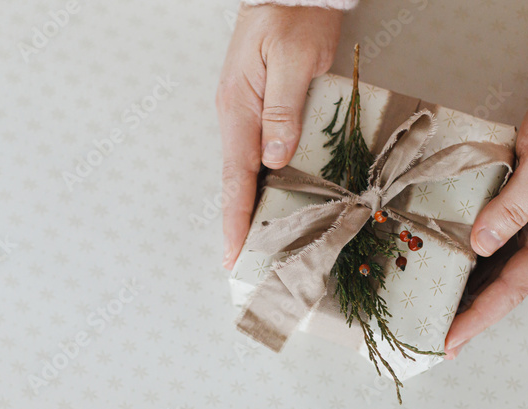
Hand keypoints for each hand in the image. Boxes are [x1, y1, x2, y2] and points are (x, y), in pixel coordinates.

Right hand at [217, 5, 342, 269]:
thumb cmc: (292, 14)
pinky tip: (277, 199)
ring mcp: (245, 112)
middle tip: (248, 264)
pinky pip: (259, 154)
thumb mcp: (293, 59)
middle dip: (241, 224)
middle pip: (237, 182)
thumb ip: (284, 109)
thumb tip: (276, 158)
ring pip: (248, 171)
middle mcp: (236, 116)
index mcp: (239, 109)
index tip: (233, 255)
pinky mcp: (259, 107)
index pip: (235, 178)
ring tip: (263, 244)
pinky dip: (264, 182)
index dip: (235, 220)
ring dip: (253, 207)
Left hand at [444, 92, 527, 357]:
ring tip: (439, 321)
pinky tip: (451, 280)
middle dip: (472, 317)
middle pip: (505, 289)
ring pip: (498, 274)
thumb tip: (480, 244)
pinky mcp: (524, 214)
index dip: (479, 316)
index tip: (451, 339)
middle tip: (438, 344)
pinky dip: (473, 269)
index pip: (512, 288)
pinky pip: (495, 251)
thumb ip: (511, 206)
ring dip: (471, 298)